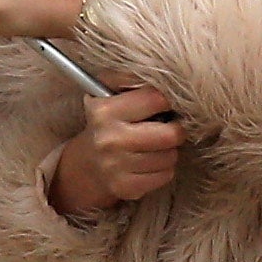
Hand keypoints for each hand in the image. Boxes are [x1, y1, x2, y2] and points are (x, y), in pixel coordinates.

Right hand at [49, 86, 182, 219]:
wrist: (86, 165)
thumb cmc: (107, 123)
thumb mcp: (109, 93)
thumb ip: (131, 78)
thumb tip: (163, 74)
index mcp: (105, 111)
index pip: (156, 99)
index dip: (167, 101)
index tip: (165, 106)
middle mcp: (109, 139)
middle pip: (170, 134)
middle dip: (175, 131)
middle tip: (169, 129)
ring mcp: (116, 167)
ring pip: (170, 157)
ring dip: (169, 151)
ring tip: (156, 147)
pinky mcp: (126, 188)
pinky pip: (165, 176)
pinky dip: (164, 169)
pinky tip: (151, 163)